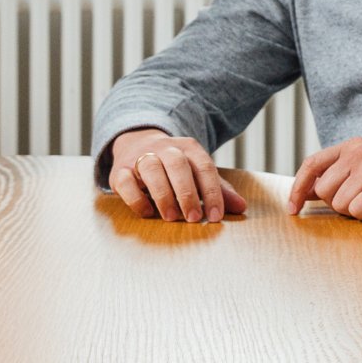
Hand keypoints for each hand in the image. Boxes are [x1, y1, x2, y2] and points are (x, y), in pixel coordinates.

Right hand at [109, 128, 244, 223]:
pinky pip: (125, 180)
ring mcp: (141, 157)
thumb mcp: (197, 174)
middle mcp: (166, 148)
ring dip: (162, 194)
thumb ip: (218, 190)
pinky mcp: (120, 170)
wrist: (138, 144)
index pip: (204, 167)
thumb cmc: (175, 167)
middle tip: (193, 218)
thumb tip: (242, 207)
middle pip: (178, 165)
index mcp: (189, 148)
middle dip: (187, 192)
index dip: (212, 192)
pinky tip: (146, 213)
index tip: (216, 216)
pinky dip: (135, 198)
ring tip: (171, 217)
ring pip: (151, 168)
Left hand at [287, 138, 361, 221]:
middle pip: (323, 192)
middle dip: (340, 203)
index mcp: (353, 145)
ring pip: (340, 205)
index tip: (293, 209)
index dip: (298, 188)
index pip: (312, 164)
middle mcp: (359, 152)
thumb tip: (306, 194)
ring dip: (357, 210)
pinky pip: (358, 212)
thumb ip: (341, 175)